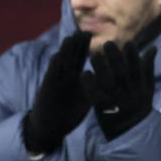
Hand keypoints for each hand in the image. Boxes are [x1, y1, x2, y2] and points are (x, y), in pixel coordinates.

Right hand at [22, 31, 91, 154]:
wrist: (50, 128)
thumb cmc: (69, 113)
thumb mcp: (85, 98)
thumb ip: (95, 87)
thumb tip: (112, 79)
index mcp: (75, 78)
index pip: (80, 59)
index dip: (86, 48)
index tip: (95, 36)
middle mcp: (65, 77)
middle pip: (71, 58)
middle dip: (77, 45)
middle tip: (85, 32)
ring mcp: (56, 82)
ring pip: (61, 64)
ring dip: (66, 52)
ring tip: (71, 38)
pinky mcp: (47, 90)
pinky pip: (51, 76)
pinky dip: (54, 66)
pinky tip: (57, 56)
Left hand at [81, 41, 156, 139]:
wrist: (131, 134)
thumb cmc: (139, 105)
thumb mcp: (147, 88)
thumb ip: (148, 68)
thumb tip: (153, 47)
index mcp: (141, 88)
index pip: (138, 70)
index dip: (133, 57)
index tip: (128, 42)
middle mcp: (129, 95)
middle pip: (123, 75)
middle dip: (116, 59)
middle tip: (108, 43)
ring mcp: (116, 103)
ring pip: (109, 84)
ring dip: (101, 68)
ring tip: (93, 55)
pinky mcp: (103, 110)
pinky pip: (96, 97)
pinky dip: (90, 86)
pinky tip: (84, 74)